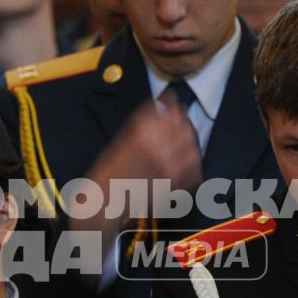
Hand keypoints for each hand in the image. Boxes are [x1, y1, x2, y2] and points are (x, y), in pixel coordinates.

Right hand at [79, 100, 203, 241]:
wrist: (105, 198)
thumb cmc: (110, 170)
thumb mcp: (121, 141)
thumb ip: (141, 127)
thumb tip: (158, 111)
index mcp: (140, 133)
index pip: (165, 110)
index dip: (170, 102)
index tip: (171, 98)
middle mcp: (156, 146)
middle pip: (182, 126)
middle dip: (183, 120)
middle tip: (181, 118)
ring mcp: (166, 165)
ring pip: (191, 146)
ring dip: (190, 140)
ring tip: (186, 138)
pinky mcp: (172, 182)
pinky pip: (192, 169)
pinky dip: (192, 163)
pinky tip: (188, 159)